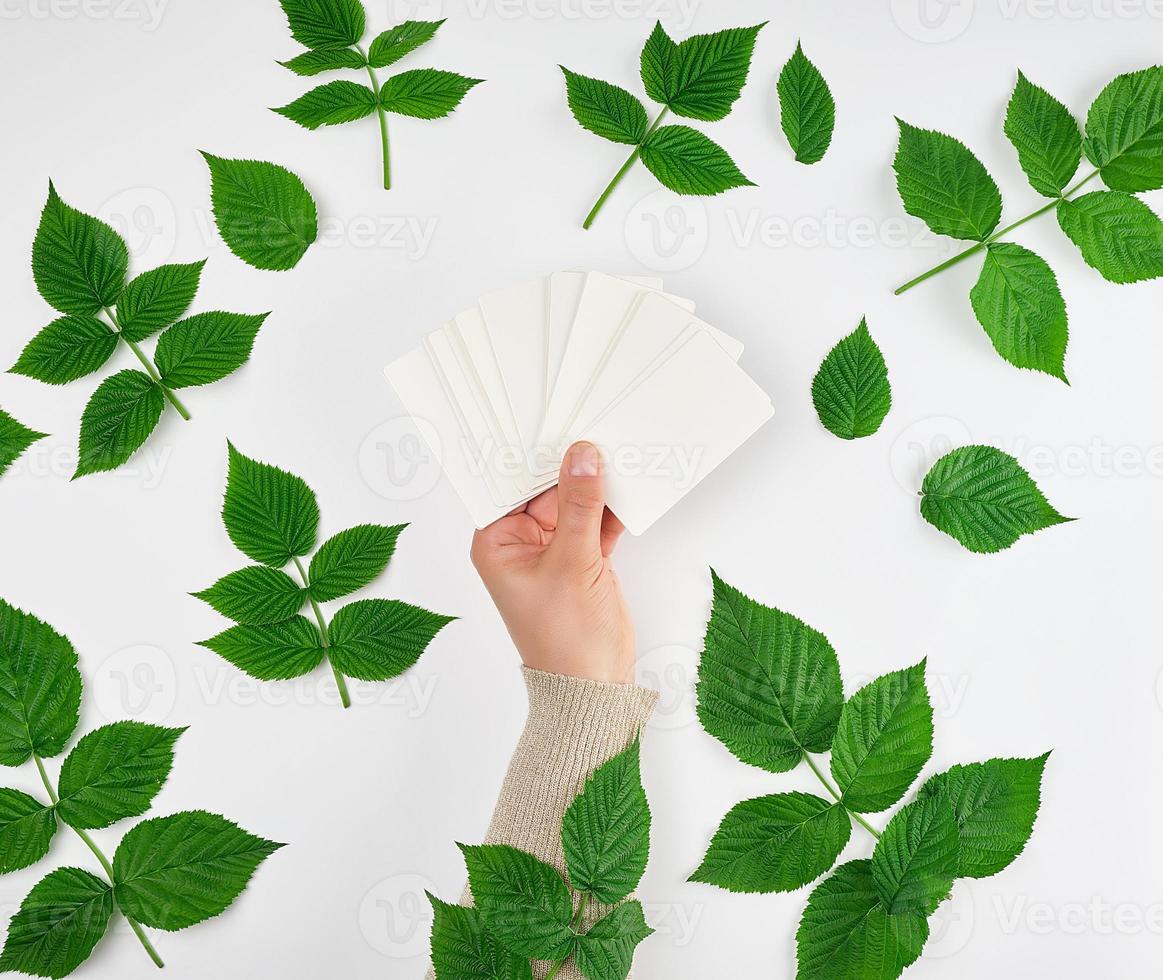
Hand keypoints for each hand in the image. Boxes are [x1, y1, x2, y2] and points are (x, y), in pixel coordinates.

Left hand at [470, 442, 634, 684]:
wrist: (594, 687)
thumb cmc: (564, 639)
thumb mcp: (571, 562)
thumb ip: (579, 505)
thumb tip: (583, 455)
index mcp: (497, 541)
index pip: (511, 483)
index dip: (533, 454)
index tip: (555, 421)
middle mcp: (521, 541)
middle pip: (547, 487)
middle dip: (573, 464)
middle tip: (598, 425)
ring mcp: (554, 549)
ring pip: (576, 501)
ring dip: (598, 484)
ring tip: (622, 448)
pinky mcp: (583, 558)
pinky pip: (597, 520)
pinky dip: (614, 507)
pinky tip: (632, 482)